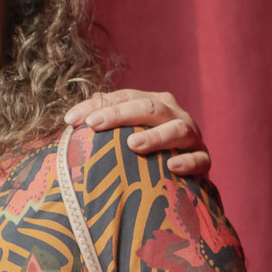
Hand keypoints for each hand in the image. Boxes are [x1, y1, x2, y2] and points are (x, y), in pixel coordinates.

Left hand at [65, 89, 209, 175]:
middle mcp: (173, 114)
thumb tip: (68, 121)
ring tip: (133, 144)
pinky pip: (199, 159)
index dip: (98, 105)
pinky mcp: (203, 159)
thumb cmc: (143, 153)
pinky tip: (171, 166)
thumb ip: (101, 125)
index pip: (124, 97)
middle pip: (149, 107)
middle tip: (95, 124)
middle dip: (120, 114)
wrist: (182, 175)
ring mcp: (191, 136)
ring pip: (177, 129)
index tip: (71, 120)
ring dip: (156, 136)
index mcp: (153, 103)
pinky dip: (187, 162)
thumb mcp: (122, 136)